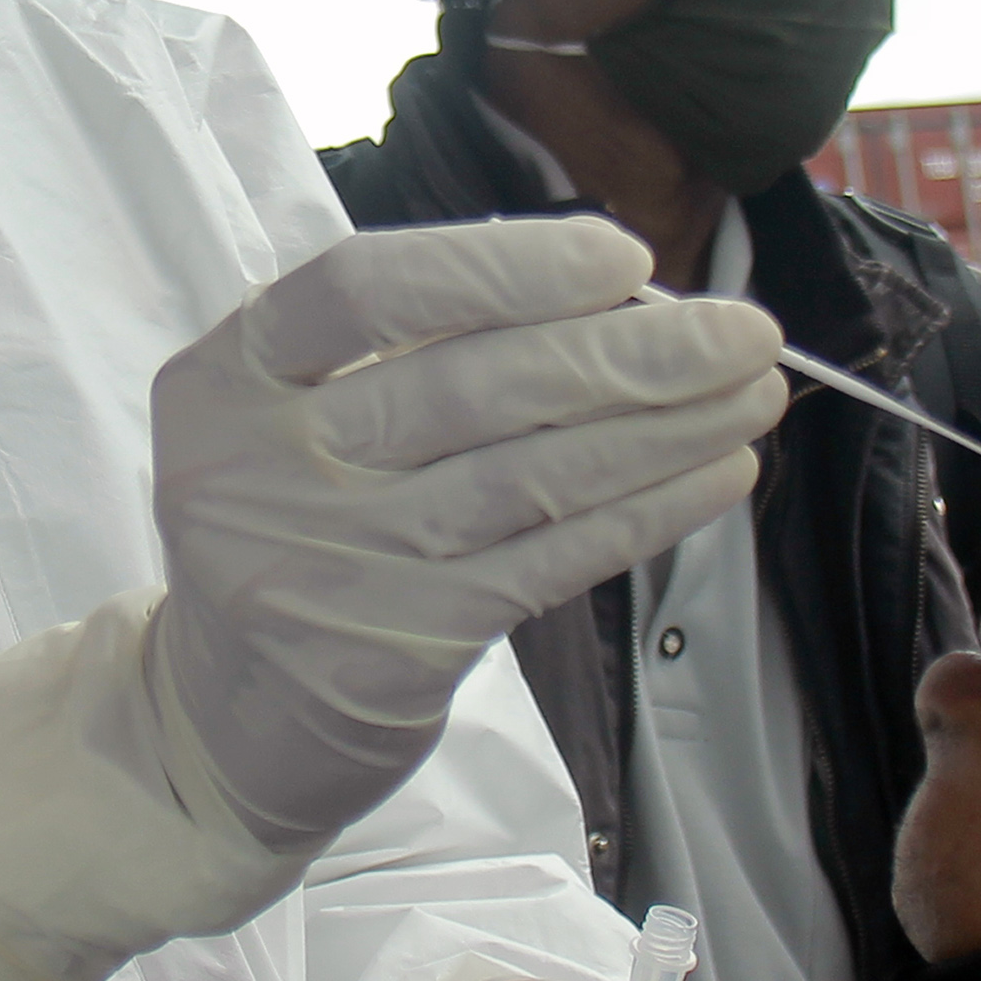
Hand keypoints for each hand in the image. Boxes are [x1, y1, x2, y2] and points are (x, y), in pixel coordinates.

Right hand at [147, 219, 784, 849]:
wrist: (224, 723)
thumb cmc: (296, 530)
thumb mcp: (296, 418)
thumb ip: (411, 354)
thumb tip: (619, 300)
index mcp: (228, 375)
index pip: (366, 289)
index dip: (504, 265)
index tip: (626, 257)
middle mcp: (261, 467)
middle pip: (470, 386)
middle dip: (629, 352)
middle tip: (746, 330)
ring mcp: (327, 568)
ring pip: (526, 478)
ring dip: (662, 431)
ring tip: (755, 396)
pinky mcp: (393, 653)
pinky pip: (547, 564)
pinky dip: (644, 514)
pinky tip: (718, 476)